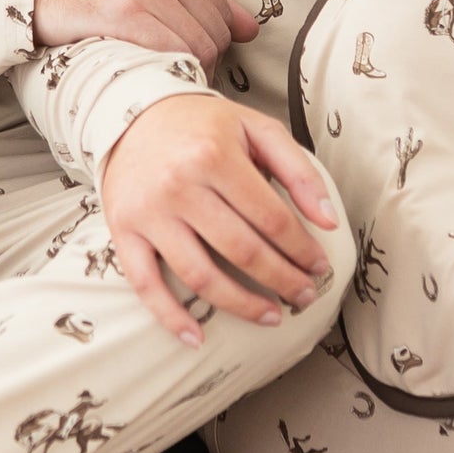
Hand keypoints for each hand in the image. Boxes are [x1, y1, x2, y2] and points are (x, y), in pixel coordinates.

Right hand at [31, 0, 256, 74]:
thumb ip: (204, 0)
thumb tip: (250, 30)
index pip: (224, 16)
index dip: (212, 47)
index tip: (187, 60)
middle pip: (216, 36)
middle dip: (201, 64)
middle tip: (173, 74)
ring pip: (198, 48)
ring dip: (183, 72)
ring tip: (160, 77)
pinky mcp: (124, 10)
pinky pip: (168, 51)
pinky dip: (164, 70)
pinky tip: (146, 73)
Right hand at [99, 92, 339, 348]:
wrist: (131, 114)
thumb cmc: (203, 126)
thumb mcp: (256, 128)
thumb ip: (299, 170)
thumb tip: (329, 221)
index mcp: (215, 156)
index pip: (272, 218)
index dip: (302, 249)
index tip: (319, 267)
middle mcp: (179, 185)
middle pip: (242, 251)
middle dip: (281, 280)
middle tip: (303, 297)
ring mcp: (149, 213)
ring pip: (200, 275)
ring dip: (240, 305)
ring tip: (270, 316)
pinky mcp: (124, 231)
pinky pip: (145, 284)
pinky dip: (170, 316)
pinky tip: (196, 338)